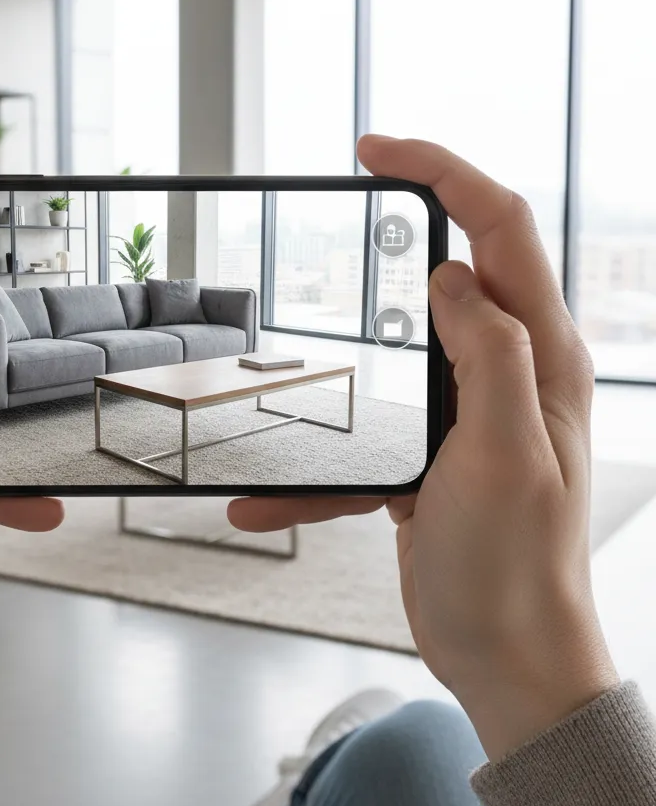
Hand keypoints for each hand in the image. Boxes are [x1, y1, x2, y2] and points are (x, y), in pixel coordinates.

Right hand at [229, 136, 618, 760]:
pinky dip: (318, 464)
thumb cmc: (516, 569)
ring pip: (410, 340)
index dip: (444, 173)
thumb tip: (454, 276)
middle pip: (468, 262)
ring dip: (356, 332)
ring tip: (306, 321)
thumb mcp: (507, 455)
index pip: (501, 231)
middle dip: (419, 210)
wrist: (506, 656)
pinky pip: (369, 433)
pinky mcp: (434, 454)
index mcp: (543, 360)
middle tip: (364, 178)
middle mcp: (515, 374)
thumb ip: (492, 355)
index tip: (377, 149)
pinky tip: (263, 505)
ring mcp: (473, 412)